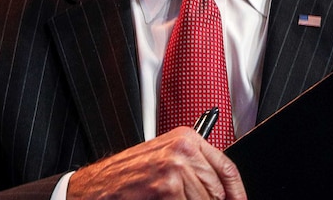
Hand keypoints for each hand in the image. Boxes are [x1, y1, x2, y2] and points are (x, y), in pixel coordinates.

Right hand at [67, 126, 246, 199]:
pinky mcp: (167, 188)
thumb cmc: (127, 175)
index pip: (227, 168)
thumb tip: (221, 191)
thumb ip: (194, 168)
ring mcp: (176, 169)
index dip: (236, 192)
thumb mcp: (164, 159)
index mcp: (186, 139)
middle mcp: (183, 150)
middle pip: (218, 190)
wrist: (95, 187)